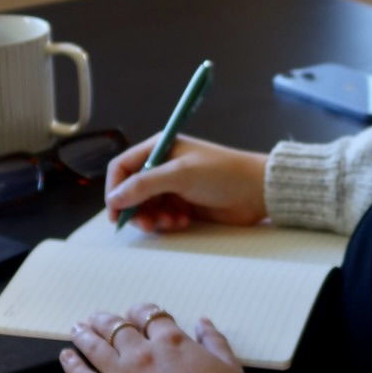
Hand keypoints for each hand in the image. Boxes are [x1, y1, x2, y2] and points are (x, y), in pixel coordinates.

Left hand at [60, 304, 253, 372]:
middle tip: (96, 317)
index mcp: (172, 341)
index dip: (140, 312)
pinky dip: (74, 366)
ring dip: (85, 335)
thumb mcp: (228, 366)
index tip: (135, 314)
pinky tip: (66, 356)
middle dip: (106, 320)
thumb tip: (203, 322)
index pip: (149, 315)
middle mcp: (144, 353)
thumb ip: (214, 341)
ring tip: (76, 328)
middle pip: (118, 328)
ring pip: (97, 348)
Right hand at [105, 134, 267, 231]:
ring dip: (154, 218)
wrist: (257, 191)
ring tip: (172, 221)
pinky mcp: (183, 204)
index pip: (122, 167)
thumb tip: (114, 198)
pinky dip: (168, 222)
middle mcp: (163, 166)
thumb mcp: (181, 175)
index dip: (115, 189)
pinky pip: (162, 217)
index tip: (116, 212)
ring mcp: (173, 186)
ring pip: (146, 207)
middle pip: (131, 191)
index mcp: (160, 148)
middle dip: (136, 209)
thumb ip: (145, 185)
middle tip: (148, 224)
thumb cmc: (223, 173)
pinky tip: (184, 221)